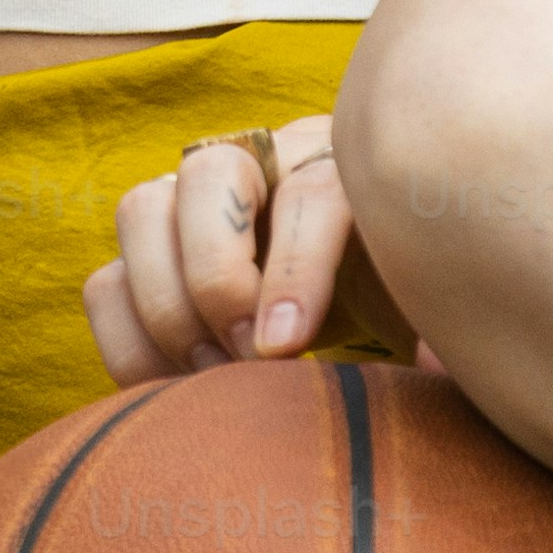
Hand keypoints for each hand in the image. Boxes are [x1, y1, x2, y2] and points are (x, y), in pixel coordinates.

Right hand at [83, 114, 432, 390]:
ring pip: (142, 209)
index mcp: (348, 165)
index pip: (311, 190)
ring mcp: (196, 200)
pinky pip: (105, 281)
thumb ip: (440, 327)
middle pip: (212, 173)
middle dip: (218, 274)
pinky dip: (129, 341)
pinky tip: (177, 389)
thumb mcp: (433, 309)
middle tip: (246, 360)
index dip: (292, 268)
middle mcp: (266, 162)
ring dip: (165, 304)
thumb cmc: (409, 307)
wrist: (374, 302)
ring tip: (209, 377)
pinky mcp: (151, 253)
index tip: (285, 349)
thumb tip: (447, 363)